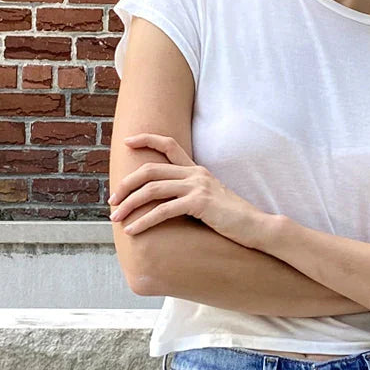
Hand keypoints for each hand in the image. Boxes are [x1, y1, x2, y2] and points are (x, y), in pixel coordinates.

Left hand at [109, 133, 269, 245]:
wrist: (257, 226)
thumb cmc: (233, 219)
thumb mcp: (211, 200)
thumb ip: (191, 195)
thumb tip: (168, 204)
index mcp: (197, 170)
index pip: (169, 144)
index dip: (146, 139)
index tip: (128, 141)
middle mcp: (195, 174)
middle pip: (150, 171)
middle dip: (126, 185)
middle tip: (112, 201)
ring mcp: (197, 187)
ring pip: (152, 190)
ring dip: (129, 204)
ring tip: (116, 218)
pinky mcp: (199, 204)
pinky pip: (163, 211)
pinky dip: (144, 221)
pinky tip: (133, 230)